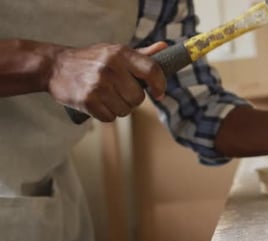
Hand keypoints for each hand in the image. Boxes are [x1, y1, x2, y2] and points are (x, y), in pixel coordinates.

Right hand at [47, 42, 166, 121]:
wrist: (55, 67)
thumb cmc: (91, 60)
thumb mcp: (114, 51)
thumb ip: (140, 54)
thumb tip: (164, 48)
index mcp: (120, 53)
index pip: (152, 70)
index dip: (160, 84)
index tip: (159, 93)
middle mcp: (110, 67)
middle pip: (139, 98)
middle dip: (132, 99)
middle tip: (119, 92)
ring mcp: (98, 85)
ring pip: (125, 110)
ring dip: (119, 108)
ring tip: (107, 97)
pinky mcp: (87, 101)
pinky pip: (109, 118)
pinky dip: (106, 115)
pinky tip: (98, 103)